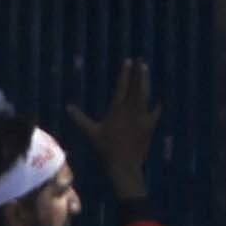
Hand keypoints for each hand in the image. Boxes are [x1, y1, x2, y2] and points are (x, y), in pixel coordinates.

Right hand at [86, 55, 160, 194]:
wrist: (124, 165)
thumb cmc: (105, 149)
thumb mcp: (91, 132)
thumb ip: (80, 118)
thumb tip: (68, 107)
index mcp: (117, 109)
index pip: (122, 86)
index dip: (125, 73)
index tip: (128, 61)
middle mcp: (131, 110)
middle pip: (137, 87)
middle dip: (139, 72)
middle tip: (141, 60)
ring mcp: (142, 118)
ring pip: (146, 95)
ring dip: (146, 82)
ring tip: (145, 70)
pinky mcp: (150, 126)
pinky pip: (155, 112)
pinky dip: (156, 105)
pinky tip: (158, 100)